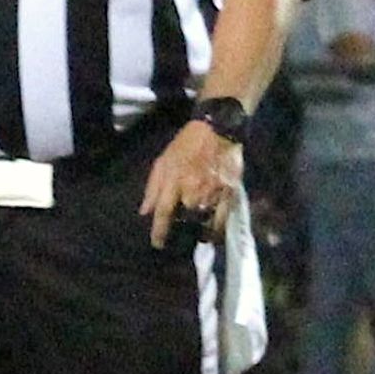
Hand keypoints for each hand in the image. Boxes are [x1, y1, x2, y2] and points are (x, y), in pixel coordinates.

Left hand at [141, 120, 242, 248]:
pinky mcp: (229, 194)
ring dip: (197, 233)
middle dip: (180, 232)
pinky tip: (212, 235)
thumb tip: (145, 211)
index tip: (157, 243)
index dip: (159, 231)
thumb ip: (153, 187)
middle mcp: (192, 190)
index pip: (163, 212)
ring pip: (203, 222)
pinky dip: (217, 230)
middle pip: (184, 220)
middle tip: (178, 238)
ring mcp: (212, 193)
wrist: (218, 130)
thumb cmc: (187, 143)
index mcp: (174, 180)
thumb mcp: (164, 160)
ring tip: (194, 239)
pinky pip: (222, 219)